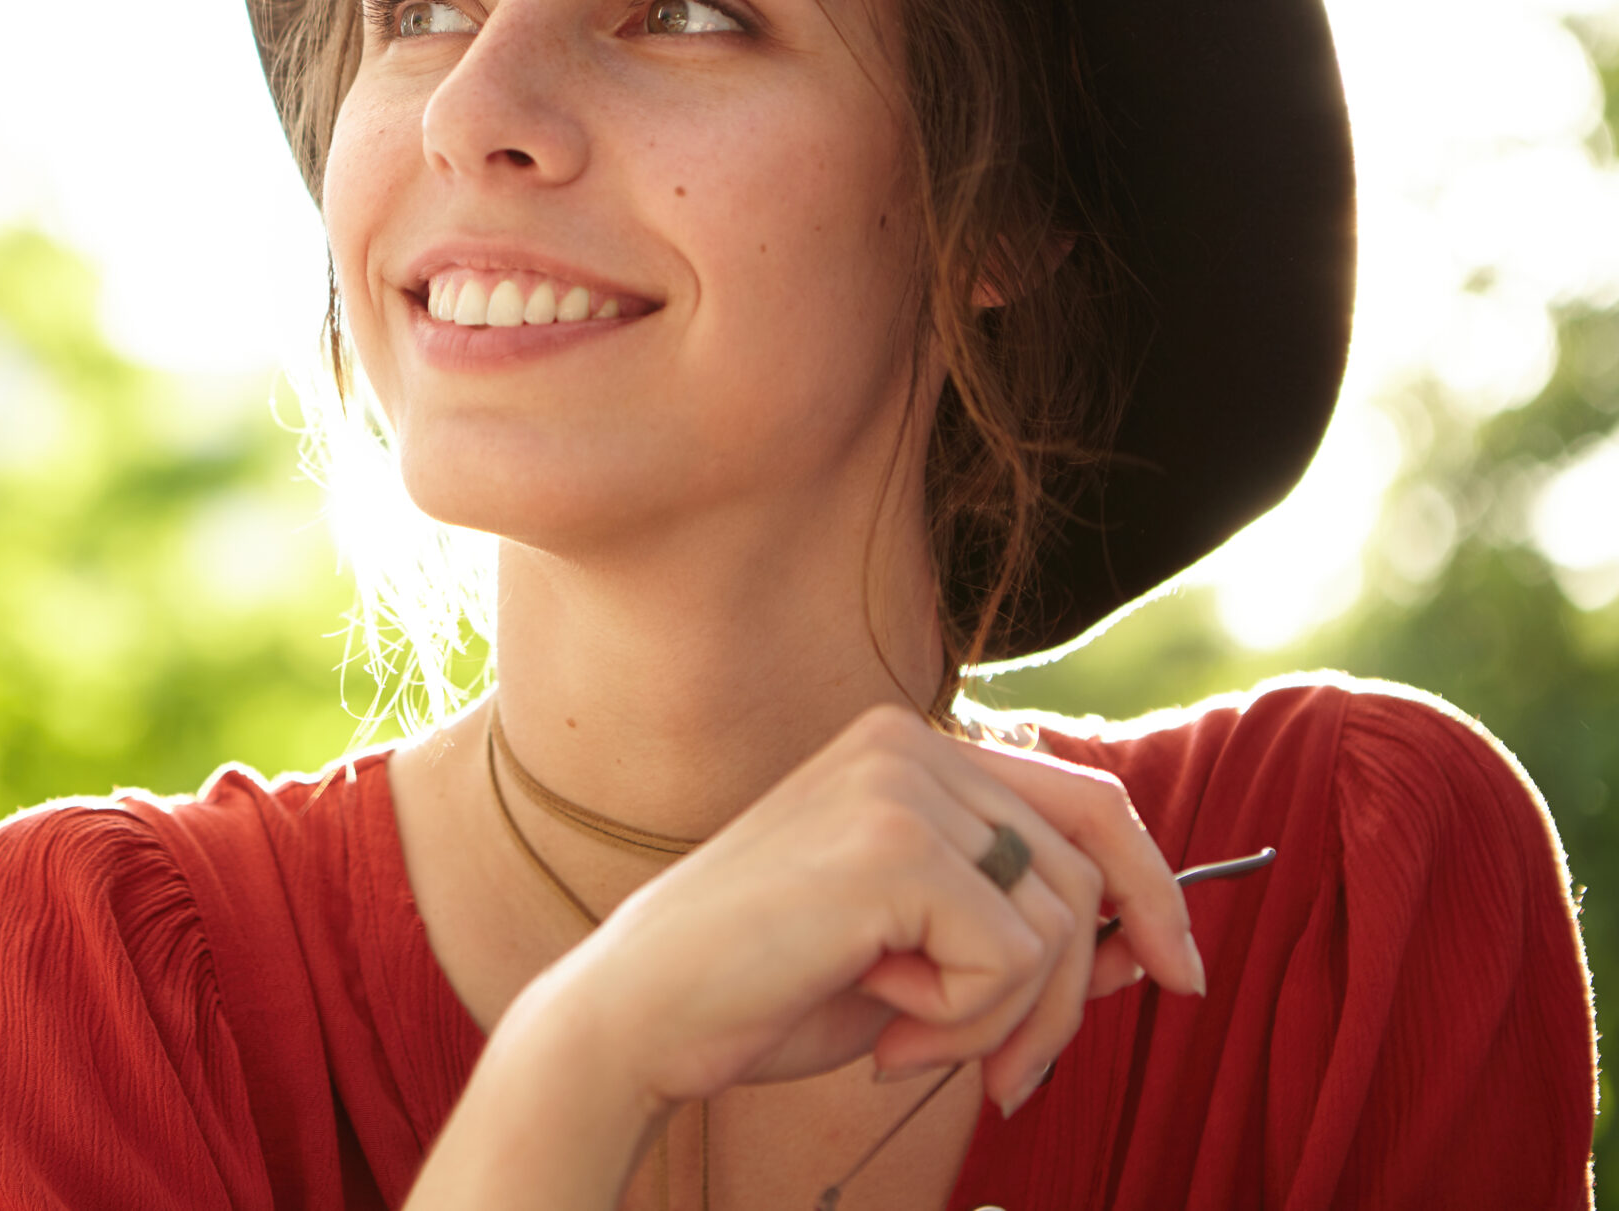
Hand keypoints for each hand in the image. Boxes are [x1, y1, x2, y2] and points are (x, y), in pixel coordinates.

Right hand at [527, 703, 1205, 1119]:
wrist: (642, 1015)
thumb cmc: (765, 989)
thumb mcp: (917, 955)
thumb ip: (1020, 932)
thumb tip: (1152, 948)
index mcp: (906, 748)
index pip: (1086, 797)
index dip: (1153, 888)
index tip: (1178, 972)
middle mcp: (906, 743)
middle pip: (1086, 866)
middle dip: (1076, 993)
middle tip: (1009, 1078)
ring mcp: (897, 784)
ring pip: (1057, 921)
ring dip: (1006, 1019)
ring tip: (912, 1044)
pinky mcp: (892, 845)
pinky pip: (1010, 958)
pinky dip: (966, 1021)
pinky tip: (884, 1023)